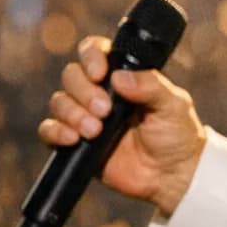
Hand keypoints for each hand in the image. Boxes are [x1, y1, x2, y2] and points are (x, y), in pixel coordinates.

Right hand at [37, 36, 207, 215]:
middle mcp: (101, 92)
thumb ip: (151, 86)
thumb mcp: (173, 105)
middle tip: (104, 111)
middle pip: (72, 75)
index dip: (91, 56)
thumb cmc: (177, 135)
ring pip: (59, 101)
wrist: (171, 176)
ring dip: (72, 113)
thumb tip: (119, 77)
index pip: (95, 51)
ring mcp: (86, 116)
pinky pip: (48, 130)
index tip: (100, 74)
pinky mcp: (75, 143)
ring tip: (94, 131)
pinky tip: (72, 140)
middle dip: (84, 91)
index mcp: (124, 76)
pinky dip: (55, 131)